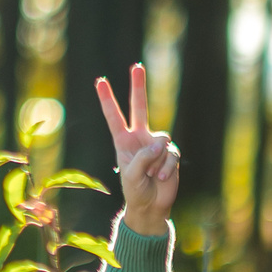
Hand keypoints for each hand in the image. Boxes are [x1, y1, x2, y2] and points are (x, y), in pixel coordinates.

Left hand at [94, 64, 179, 236]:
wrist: (152, 205)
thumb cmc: (135, 190)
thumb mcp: (132, 175)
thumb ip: (144, 157)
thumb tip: (161, 142)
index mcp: (123, 141)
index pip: (114, 117)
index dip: (107, 100)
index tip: (99, 81)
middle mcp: (140, 138)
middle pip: (139, 108)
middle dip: (138, 87)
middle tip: (136, 66)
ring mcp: (156, 144)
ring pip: (161, 142)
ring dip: (157, 162)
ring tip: (152, 176)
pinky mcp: (172, 153)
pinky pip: (172, 155)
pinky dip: (167, 168)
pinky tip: (162, 178)